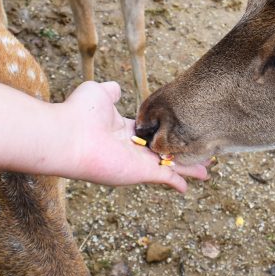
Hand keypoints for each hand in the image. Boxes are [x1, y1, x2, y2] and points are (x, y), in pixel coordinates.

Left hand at [60, 81, 208, 191]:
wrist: (68, 136)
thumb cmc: (78, 113)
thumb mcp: (98, 92)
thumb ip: (110, 91)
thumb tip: (116, 88)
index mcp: (123, 131)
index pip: (150, 133)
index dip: (165, 132)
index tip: (180, 130)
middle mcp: (132, 148)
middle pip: (163, 152)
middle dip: (181, 154)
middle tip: (198, 156)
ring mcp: (137, 162)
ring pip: (169, 165)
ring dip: (187, 168)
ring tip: (206, 171)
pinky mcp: (141, 172)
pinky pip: (164, 176)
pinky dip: (177, 180)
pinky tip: (189, 186)